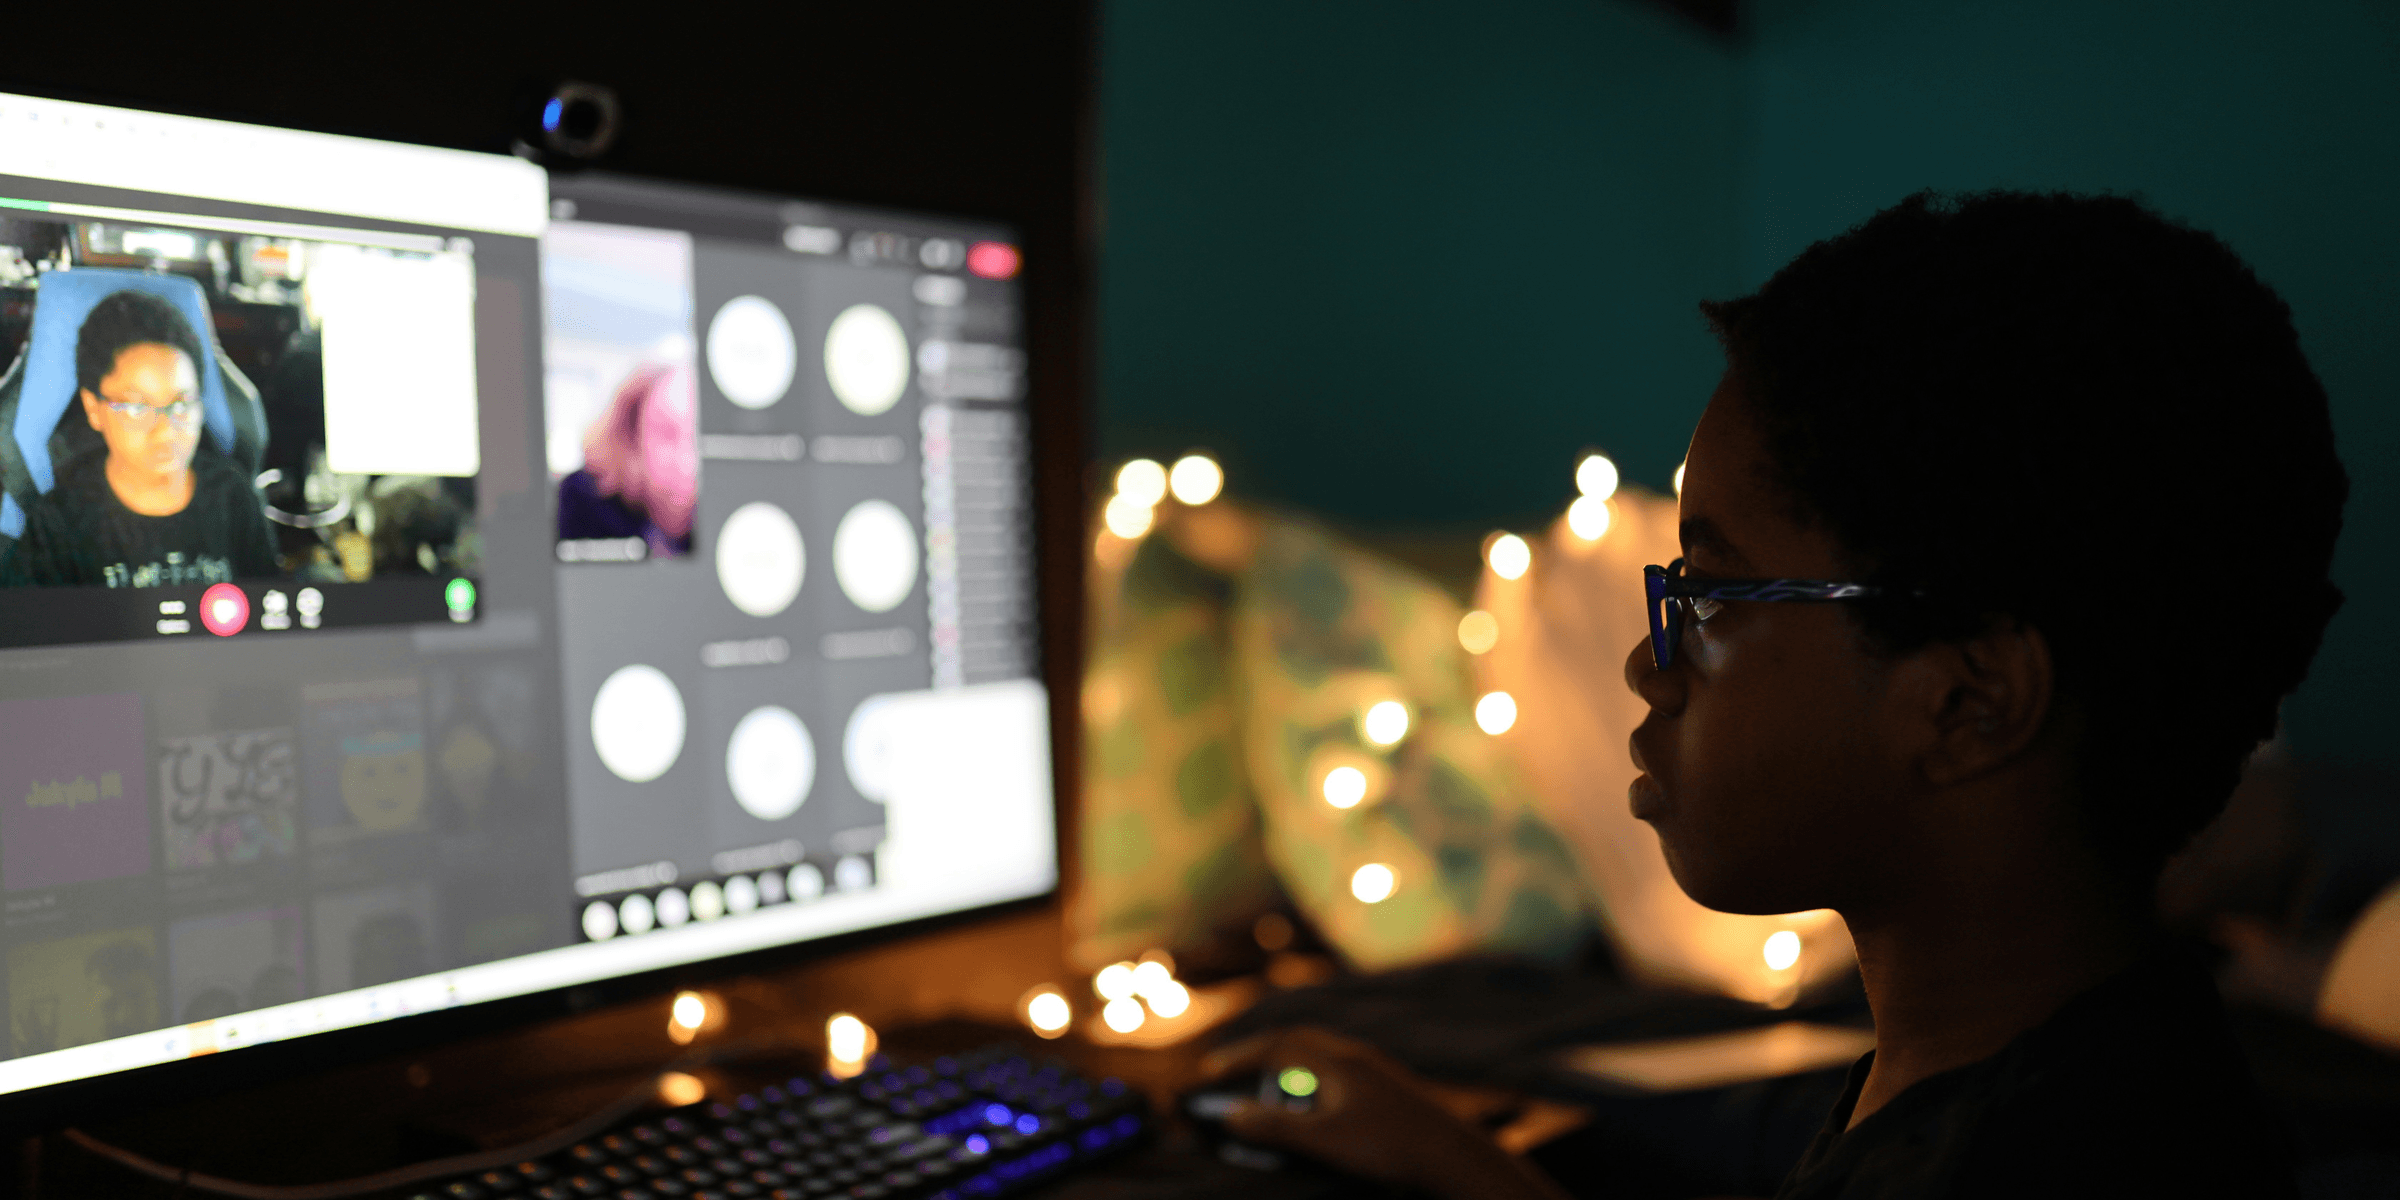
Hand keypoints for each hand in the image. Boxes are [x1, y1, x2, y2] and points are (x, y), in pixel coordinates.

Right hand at [1200, 1027, 1570, 1199]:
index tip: (1210, 1072)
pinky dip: (1311, 1078)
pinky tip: (1314, 1102)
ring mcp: (1375, 1071)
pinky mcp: (1388, 1089)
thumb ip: (1276, 1128)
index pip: (1277, 1046)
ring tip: (1265, 1087)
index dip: (1240, 1057)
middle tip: (1230, 1072)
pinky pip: (1338, 1069)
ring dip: (1287, 1064)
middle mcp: (1355, 1057)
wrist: (1454, 1156)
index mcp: (1337, 1062)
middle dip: (1259, 1052)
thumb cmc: (1391, 1147)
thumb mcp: (1325, 1141)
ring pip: (1321, 1054)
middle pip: (1298, 1041)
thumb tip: (1232, 1114)